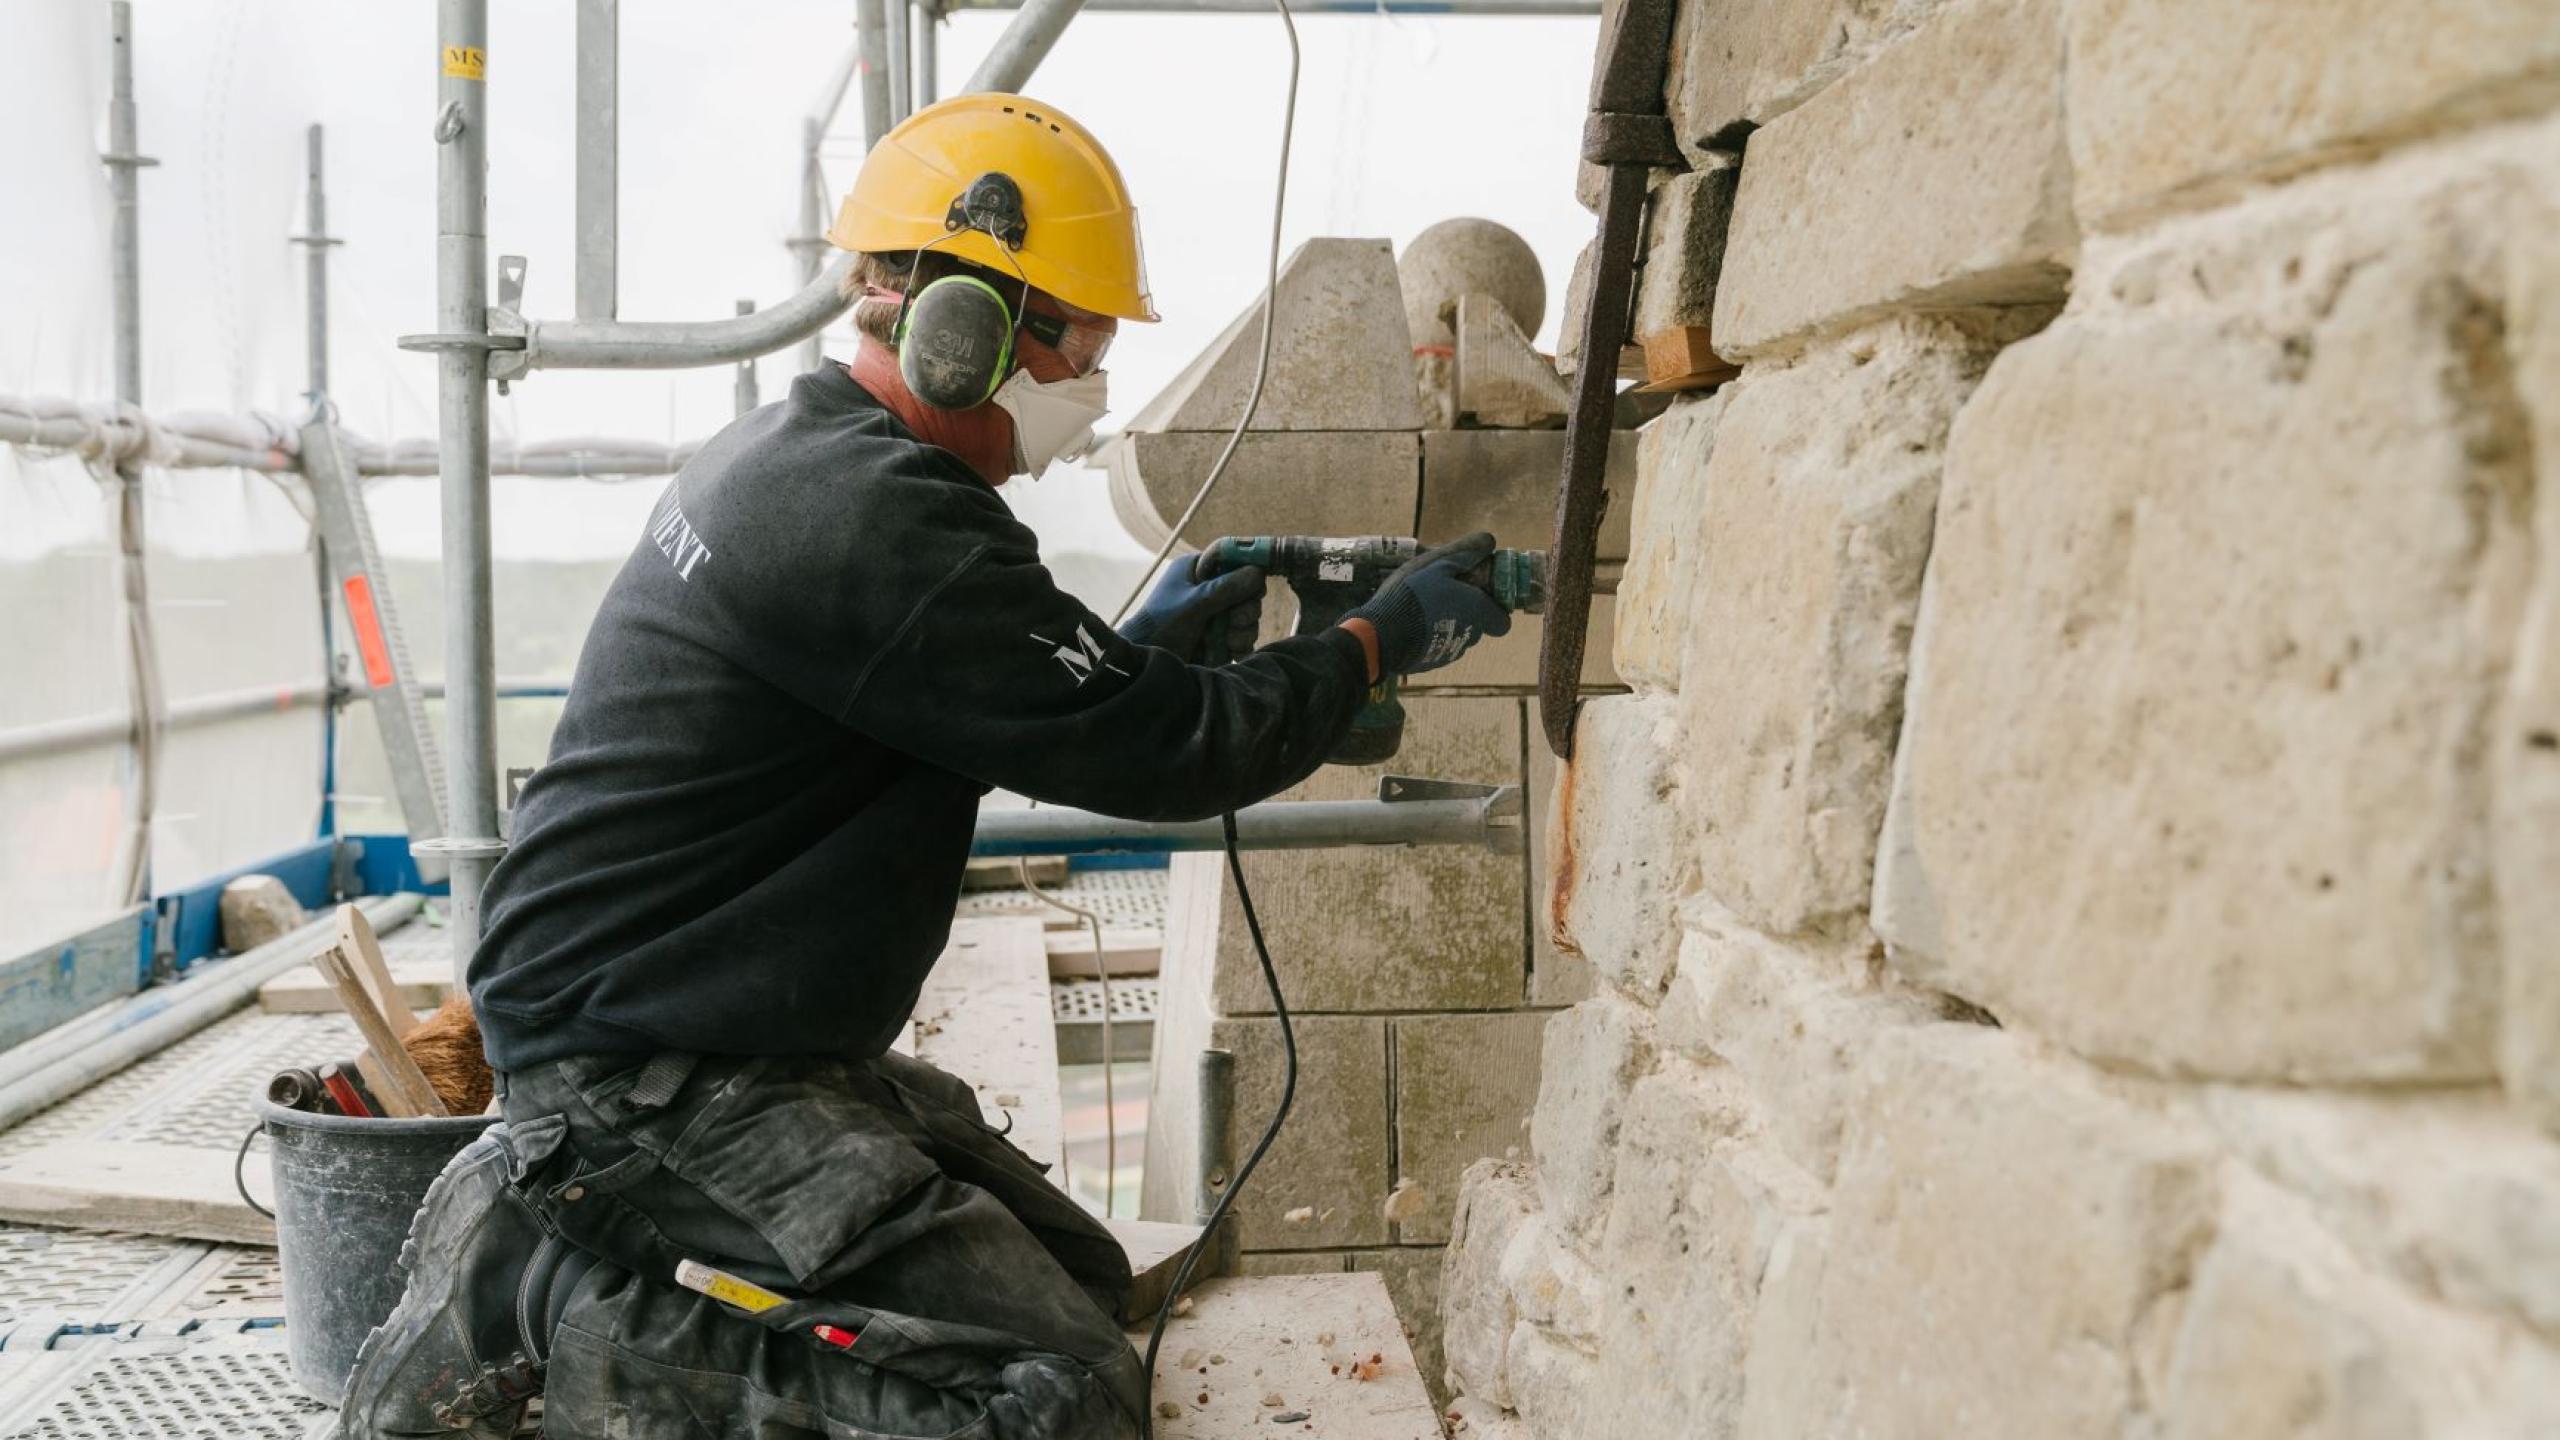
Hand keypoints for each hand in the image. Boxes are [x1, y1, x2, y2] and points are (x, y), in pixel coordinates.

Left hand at [1118, 554, 1266, 663]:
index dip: (1248, 572)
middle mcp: (1208, 588)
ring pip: (1247, 615)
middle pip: (1246, 591)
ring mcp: (1214, 613)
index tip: (1255, 589)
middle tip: (1236, 621)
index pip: (1233, 559)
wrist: (1148, 663)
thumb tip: (1258, 571)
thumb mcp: (1195, 604)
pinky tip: (1232, 651)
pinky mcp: (1218, 635)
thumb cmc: (1161, 626)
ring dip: (1243, 630)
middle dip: (1246, 609)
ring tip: (1229, 642)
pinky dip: (1241, 644)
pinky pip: (1242, 635)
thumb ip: (1226, 587)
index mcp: (1197, 569)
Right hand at [1343, 532, 1511, 674]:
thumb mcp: (1437, 565)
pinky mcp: (1431, 663)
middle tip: (1443, 594)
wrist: (1382, 635)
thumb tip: (1490, 541)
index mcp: (1478, 611)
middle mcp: (1470, 635)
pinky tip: (1411, 625)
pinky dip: (1430, 637)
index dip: (1494, 608)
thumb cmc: (1413, 595)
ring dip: (1447, 623)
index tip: (1478, 594)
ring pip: (1457, 636)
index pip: (1502, 621)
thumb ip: (1466, 554)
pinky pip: (1438, 647)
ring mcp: (1450, 652)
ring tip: (1422, 608)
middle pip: (1478, 626)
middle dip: (1466, 612)